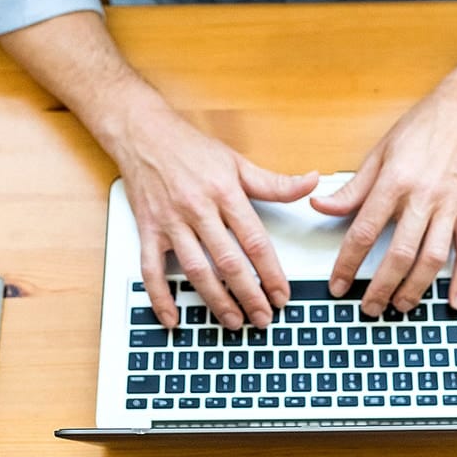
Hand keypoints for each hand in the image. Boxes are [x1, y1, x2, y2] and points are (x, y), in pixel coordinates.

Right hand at [117, 91, 317, 330]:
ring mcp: (171, 222)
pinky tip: (173, 318)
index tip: (282, 294)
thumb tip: (312, 183)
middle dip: (248, 294)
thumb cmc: (191, 148)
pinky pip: (151, 270)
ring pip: (195, 269)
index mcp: (224, 192)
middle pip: (227, 261)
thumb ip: (274, 182)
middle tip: (263, 318)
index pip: (254, 239)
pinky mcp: (148, 230)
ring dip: (215, 301)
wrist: (144, 134)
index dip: (271, 271)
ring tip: (233, 321)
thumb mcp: (237, 162)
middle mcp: (198, 209)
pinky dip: (160, 297)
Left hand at [310, 83, 456, 313]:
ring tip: (400, 306)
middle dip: (381, 286)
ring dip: (416, 288)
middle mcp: (423, 197)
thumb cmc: (421, 128)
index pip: (365, 231)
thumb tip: (320, 206)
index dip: (348, 262)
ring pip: (433, 258)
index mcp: (395, 182)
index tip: (338, 284)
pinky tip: (455, 301)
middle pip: (400, 253)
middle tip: (368, 307)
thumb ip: (352, 187)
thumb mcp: (379, 152)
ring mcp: (449, 206)